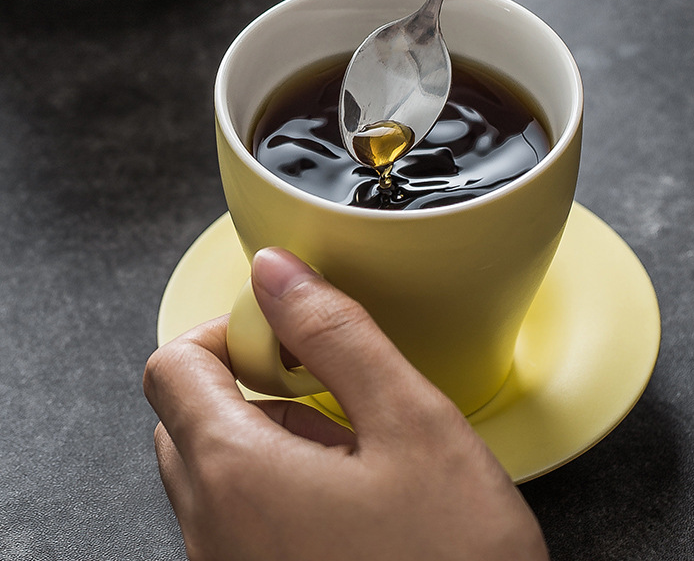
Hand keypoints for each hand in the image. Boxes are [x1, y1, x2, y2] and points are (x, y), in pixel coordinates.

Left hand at [143, 248, 548, 560]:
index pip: (173, 366)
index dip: (227, 332)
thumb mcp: (411, 424)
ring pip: (215, 469)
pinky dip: (279, 486)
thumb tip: (278, 272)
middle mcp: (211, 530)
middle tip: (327, 388)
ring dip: (271, 437)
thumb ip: (337, 335)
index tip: (286, 337)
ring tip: (355, 449)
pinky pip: (239, 518)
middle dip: (250, 384)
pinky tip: (353, 499)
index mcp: (235, 476)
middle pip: (187, 417)